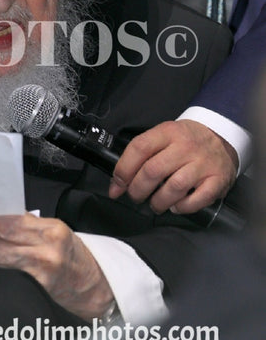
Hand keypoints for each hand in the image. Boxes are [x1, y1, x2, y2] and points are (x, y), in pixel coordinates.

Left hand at [0, 213, 112, 319]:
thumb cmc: (70, 253)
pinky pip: (6, 278)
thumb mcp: (54, 231)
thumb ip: (26, 226)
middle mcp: (48, 247)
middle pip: (0, 244)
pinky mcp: (40, 288)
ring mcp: (44, 270)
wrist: (93, 283)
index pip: (8, 224)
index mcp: (50, 227)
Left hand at [109, 120, 237, 213]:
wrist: (221, 135)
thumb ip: (143, 153)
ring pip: (174, 187)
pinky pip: (198, 199)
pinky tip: (176, 206)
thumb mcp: (164, 135)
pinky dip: (183, 207)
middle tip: (135, 197)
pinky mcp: (218, 179)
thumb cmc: (185, 140)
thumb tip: (118, 182)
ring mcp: (203, 163)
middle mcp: (185, 146)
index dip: (123, 169)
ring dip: (159, 202)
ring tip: (155, 204)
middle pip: (153, 171)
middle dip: (138, 190)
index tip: (116, 185)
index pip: (139, 148)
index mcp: (168, 132)